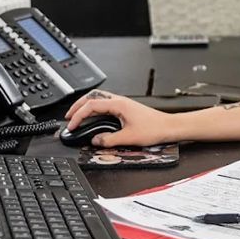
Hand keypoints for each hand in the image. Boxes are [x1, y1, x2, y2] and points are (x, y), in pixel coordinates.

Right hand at [64, 89, 178, 146]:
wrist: (170, 127)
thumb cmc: (155, 128)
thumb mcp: (129, 137)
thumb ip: (109, 140)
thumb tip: (95, 140)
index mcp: (118, 104)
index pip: (91, 105)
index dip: (78, 115)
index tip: (72, 125)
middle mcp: (120, 101)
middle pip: (92, 97)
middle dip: (78, 106)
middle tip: (69, 117)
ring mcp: (123, 104)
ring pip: (99, 100)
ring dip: (86, 107)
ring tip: (78, 117)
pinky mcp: (126, 109)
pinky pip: (106, 105)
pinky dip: (96, 110)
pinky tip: (94, 118)